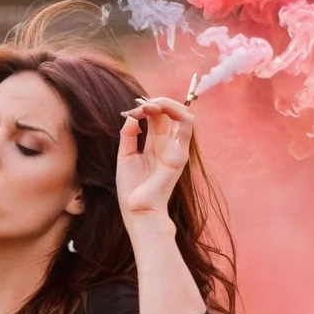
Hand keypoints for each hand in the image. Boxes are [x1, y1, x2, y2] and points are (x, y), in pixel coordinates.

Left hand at [116, 96, 193, 220]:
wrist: (138, 210)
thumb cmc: (132, 189)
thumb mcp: (126, 156)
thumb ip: (129, 134)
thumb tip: (132, 116)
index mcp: (155, 145)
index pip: (157, 117)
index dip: (146, 107)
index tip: (131, 110)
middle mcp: (168, 145)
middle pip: (169, 113)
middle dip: (154, 103)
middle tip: (139, 105)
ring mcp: (176, 148)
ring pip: (182, 114)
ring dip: (166, 103)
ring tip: (149, 105)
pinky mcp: (180, 154)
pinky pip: (187, 125)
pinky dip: (175, 111)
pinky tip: (156, 109)